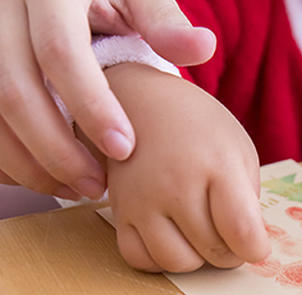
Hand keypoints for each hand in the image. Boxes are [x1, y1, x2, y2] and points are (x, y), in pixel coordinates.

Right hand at [0, 0, 214, 200]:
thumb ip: (160, 20)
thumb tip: (201, 47)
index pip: (60, 52)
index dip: (90, 106)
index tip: (125, 149)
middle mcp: (2, 12)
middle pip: (13, 90)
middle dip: (57, 151)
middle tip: (98, 187)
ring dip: (31, 164)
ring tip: (78, 189)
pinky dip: (12, 162)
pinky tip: (49, 179)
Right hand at [102, 63, 269, 272]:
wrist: (141, 103)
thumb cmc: (201, 131)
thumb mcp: (239, 152)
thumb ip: (248, 201)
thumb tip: (248, 246)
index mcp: (216, 166)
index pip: (242, 232)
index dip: (256, 250)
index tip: (256, 246)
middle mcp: (176, 185)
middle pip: (214, 251)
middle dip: (230, 254)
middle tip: (229, 236)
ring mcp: (143, 200)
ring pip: (176, 263)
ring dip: (196, 260)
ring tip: (201, 237)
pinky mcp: (118, 211)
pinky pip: (139, 259)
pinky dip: (159, 260)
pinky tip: (172, 239)